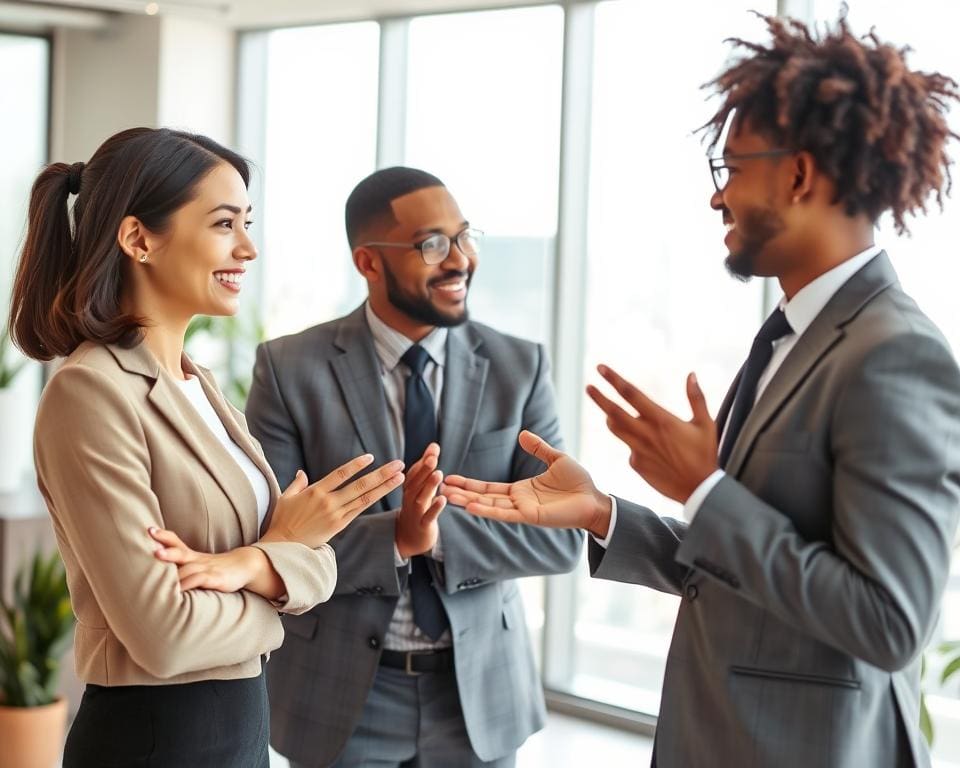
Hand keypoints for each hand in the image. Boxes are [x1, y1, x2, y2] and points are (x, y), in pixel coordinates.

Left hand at [150, 527, 269, 592]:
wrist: (245, 565)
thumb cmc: (217, 567)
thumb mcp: (199, 563)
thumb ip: (181, 564)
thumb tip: (157, 565)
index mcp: (192, 556)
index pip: (176, 542)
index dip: (163, 536)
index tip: (149, 529)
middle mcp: (198, 560)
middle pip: (180, 553)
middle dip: (167, 552)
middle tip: (153, 551)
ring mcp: (207, 569)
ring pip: (188, 569)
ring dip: (173, 572)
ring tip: (155, 575)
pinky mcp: (216, 579)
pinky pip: (199, 581)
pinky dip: (187, 585)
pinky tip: (177, 591)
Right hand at [262, 454, 404, 548]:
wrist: (282, 548)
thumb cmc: (282, 522)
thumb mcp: (285, 498)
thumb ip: (297, 484)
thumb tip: (302, 472)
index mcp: (315, 492)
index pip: (340, 474)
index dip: (356, 465)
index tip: (371, 457)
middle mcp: (328, 502)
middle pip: (360, 485)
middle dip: (382, 474)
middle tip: (399, 464)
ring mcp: (335, 515)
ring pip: (364, 498)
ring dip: (384, 487)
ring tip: (400, 477)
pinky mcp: (339, 526)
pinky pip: (359, 510)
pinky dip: (373, 501)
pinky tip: (384, 493)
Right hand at [395, 442, 446, 558]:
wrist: (409, 537)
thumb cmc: (417, 507)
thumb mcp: (421, 487)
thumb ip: (427, 467)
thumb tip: (434, 445)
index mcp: (409, 488)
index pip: (414, 472)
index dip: (424, 460)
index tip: (433, 448)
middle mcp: (410, 498)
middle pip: (416, 483)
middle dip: (424, 470)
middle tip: (433, 458)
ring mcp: (416, 512)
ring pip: (421, 498)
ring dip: (429, 486)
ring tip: (438, 474)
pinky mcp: (423, 525)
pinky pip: (428, 516)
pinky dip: (434, 508)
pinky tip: (442, 499)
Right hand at [440, 430, 612, 537]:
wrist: (594, 499)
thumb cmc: (578, 483)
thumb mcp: (555, 459)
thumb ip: (538, 449)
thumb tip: (522, 435)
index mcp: (521, 490)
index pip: (488, 487)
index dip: (469, 484)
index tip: (450, 479)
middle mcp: (517, 502)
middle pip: (483, 497)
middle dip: (461, 493)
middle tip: (438, 487)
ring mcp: (522, 510)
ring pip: (489, 506)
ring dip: (468, 502)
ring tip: (446, 497)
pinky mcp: (530, 516)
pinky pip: (504, 513)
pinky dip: (486, 510)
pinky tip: (470, 506)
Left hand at [586, 365, 716, 502]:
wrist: (699, 490)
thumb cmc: (705, 455)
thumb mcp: (705, 424)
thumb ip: (696, 398)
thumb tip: (691, 374)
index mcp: (661, 420)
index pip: (631, 394)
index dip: (614, 380)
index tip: (601, 369)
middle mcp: (646, 433)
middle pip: (613, 411)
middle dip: (599, 397)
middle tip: (588, 386)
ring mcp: (638, 450)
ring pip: (616, 429)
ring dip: (610, 417)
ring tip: (610, 410)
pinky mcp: (636, 464)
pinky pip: (629, 447)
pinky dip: (632, 441)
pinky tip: (649, 448)